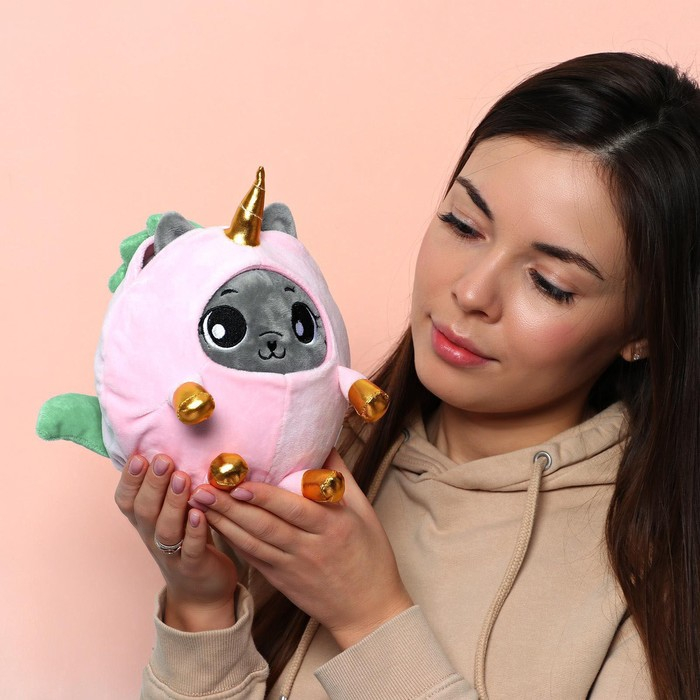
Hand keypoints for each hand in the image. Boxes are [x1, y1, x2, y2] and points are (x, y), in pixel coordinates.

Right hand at [114, 453, 238, 631]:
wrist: (200, 590)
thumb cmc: (186, 539)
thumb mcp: (172, 512)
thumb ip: (167, 487)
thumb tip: (166, 444)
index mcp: (144, 521)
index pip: (127, 500)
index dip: (130, 480)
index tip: (139, 456)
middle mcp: (152, 536)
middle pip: (145, 510)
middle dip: (153, 483)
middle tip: (164, 460)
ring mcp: (172, 553)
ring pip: (166, 529)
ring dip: (172, 503)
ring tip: (181, 478)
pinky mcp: (193, 566)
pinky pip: (191, 549)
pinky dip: (195, 531)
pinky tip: (200, 512)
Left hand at [188, 450, 412, 648]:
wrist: (369, 611)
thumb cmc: (370, 555)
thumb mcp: (364, 512)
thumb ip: (342, 477)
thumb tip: (325, 443)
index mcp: (332, 527)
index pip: (292, 509)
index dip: (263, 497)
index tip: (238, 483)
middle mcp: (309, 548)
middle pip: (264, 525)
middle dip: (230, 507)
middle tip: (201, 488)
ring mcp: (292, 567)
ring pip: (252, 542)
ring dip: (223, 523)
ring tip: (199, 503)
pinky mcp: (281, 580)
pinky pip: (253, 558)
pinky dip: (232, 541)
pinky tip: (214, 526)